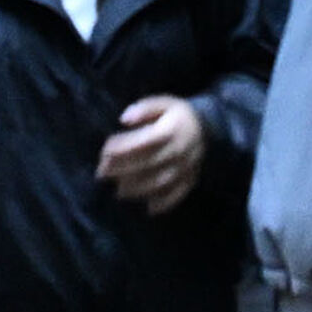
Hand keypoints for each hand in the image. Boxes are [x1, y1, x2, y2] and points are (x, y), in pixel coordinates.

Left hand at [98, 94, 208, 214]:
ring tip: (119, 190)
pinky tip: (149, 208)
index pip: (143, 142)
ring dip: (138, 189)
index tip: (104, 151)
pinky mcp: (191, 179)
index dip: (122, 147)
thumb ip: (144, 109)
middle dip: (122, 170)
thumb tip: (124, 119)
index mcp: (171, 130)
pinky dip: (164, 203)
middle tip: (102, 173)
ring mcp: (186, 167)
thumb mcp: (163, 103)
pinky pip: (179, 194)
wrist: (209, 127)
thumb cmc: (178, 115)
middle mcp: (179, 150)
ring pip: (160, 182)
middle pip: (148, 164)